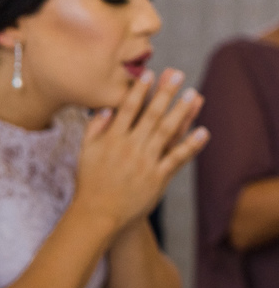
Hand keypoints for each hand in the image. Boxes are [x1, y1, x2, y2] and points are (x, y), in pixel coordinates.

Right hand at [75, 68, 208, 229]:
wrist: (98, 213)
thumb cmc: (90, 182)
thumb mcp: (85, 152)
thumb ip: (93, 128)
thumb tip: (106, 109)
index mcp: (111, 138)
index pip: (127, 108)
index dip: (139, 90)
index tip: (149, 73)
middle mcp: (129, 146)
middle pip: (151, 114)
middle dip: (165, 93)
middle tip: (178, 74)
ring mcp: (145, 162)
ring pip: (167, 132)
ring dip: (182, 112)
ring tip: (194, 95)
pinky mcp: (158, 178)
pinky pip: (177, 158)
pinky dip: (191, 145)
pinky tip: (203, 132)